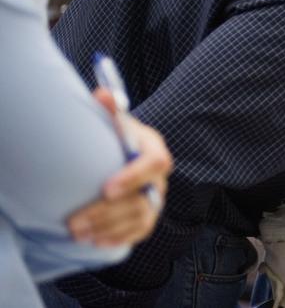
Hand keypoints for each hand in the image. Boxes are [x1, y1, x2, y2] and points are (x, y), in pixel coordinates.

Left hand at [67, 89, 172, 246]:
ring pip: (141, 218)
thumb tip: (103, 94)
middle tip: (75, 222)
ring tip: (77, 233)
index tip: (106, 189)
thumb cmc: (114, 141)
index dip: (134, 177)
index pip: (156, 163)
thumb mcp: (114, 124)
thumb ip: (110, 111)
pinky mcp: (148, 218)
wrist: (120, 158)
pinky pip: (139, 232)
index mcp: (154, 150)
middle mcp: (159, 178)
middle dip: (109, 213)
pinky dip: (117, 238)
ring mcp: (155, 199)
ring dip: (107, 228)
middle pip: (144, 198)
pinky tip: (95, 242)